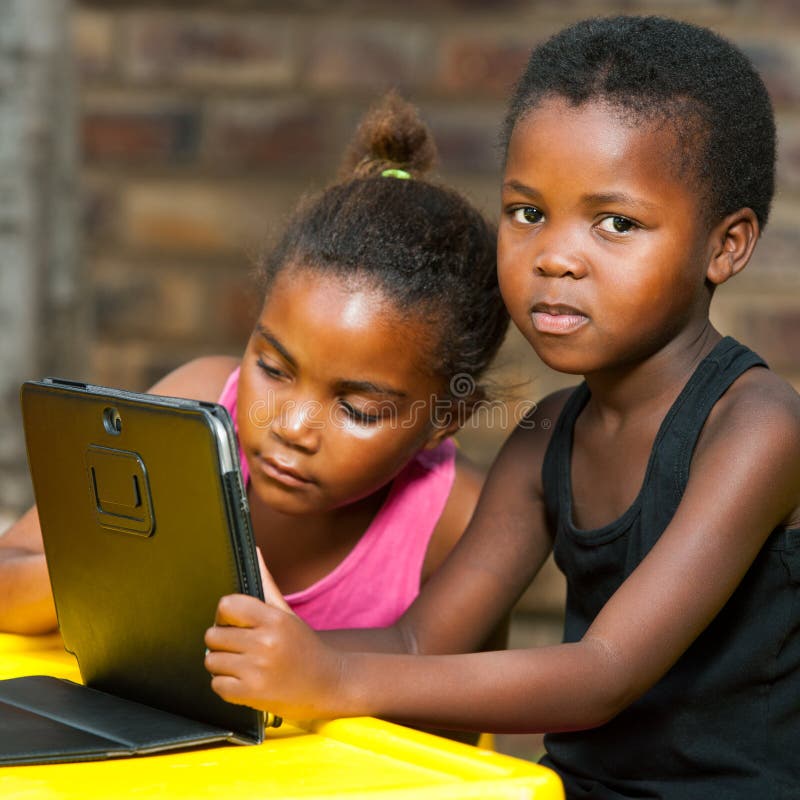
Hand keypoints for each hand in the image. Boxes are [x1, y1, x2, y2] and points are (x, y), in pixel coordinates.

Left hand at [204, 550, 344, 719]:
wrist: (328, 683)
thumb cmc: (304, 646)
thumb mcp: (287, 614)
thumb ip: (266, 584)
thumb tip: (254, 551)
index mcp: (273, 619)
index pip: (226, 605)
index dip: (225, 614)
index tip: (234, 622)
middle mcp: (265, 643)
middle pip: (213, 635)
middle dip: (222, 641)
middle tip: (240, 646)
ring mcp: (257, 671)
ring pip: (211, 661)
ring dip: (223, 664)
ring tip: (243, 664)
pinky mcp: (251, 695)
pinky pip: (217, 685)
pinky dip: (227, 684)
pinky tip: (245, 680)